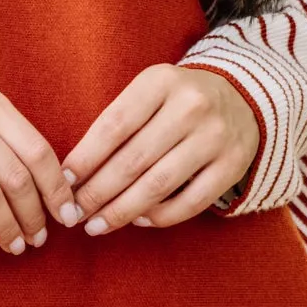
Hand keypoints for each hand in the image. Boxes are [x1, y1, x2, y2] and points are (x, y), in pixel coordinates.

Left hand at [62, 64, 257, 233]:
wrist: (243, 98)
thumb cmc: (177, 101)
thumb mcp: (149, 93)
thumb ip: (117, 123)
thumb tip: (74, 175)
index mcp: (161, 81)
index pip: (113, 126)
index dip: (85, 158)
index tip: (63, 183)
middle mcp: (191, 106)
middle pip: (133, 160)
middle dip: (97, 193)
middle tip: (73, 214)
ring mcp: (216, 136)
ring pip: (158, 185)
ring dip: (121, 211)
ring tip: (96, 225)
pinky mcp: (233, 165)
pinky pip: (190, 202)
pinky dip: (160, 217)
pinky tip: (137, 221)